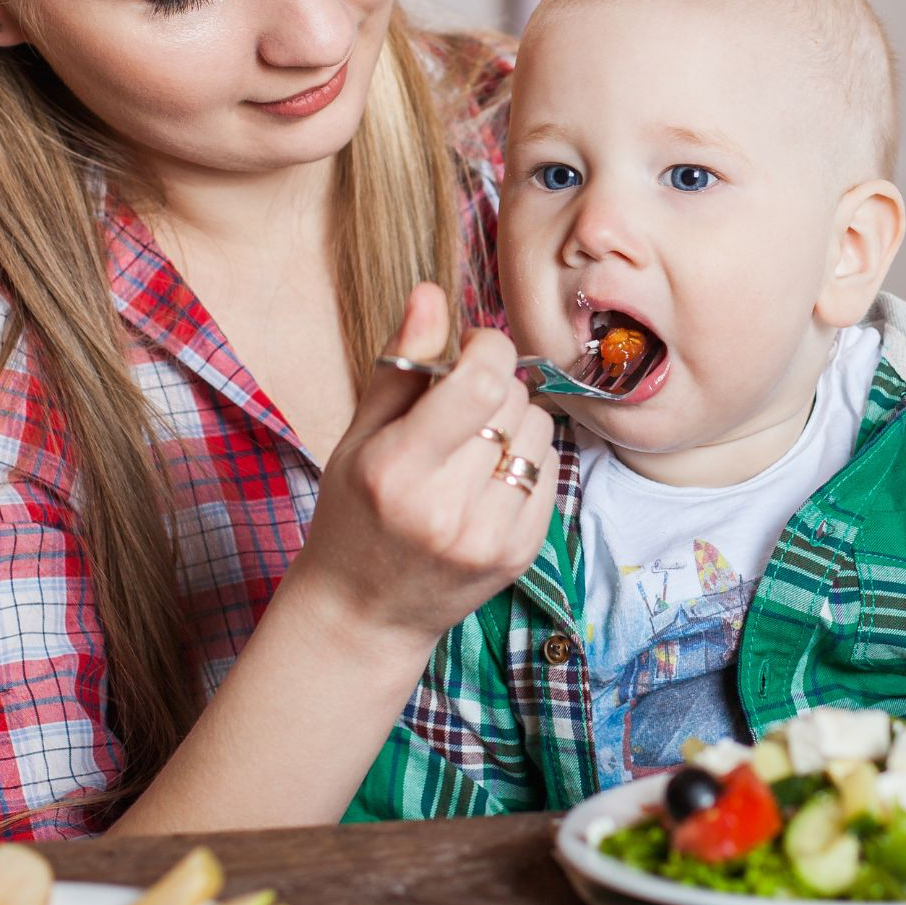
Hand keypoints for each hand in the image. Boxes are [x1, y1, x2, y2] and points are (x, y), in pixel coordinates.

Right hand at [284, 283, 559, 655]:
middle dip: (495, 383)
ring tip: (473, 444)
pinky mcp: (521, 554)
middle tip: (465, 401)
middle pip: (513, 402)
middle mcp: (445, 508)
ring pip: (538, 433)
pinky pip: (551, 471)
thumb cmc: (355, 513)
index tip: (470, 350)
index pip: (479, 383)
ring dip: (514, 422)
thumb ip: (400, 363)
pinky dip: (527, 460)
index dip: (486, 348)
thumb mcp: (360, 435)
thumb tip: (432, 292)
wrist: (365, 612)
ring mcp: (489, 537)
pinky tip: (490, 476)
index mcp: (397, 469)